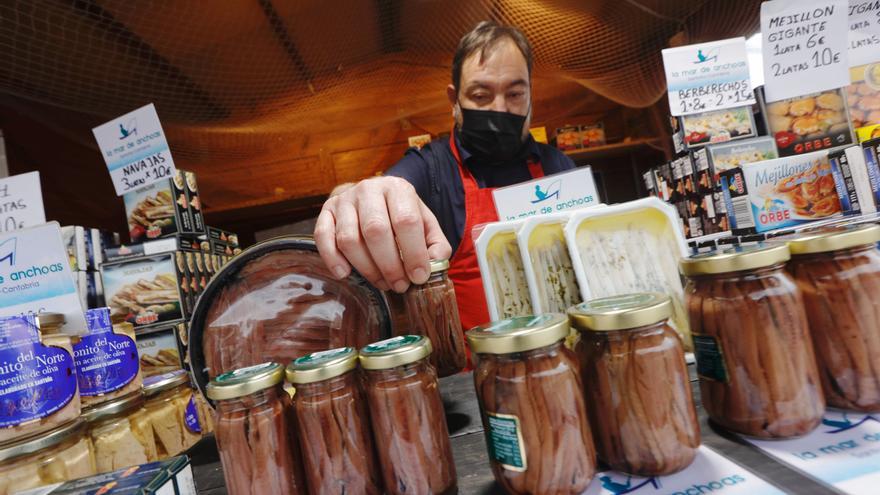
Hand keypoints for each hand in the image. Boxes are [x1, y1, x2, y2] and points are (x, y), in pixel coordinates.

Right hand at [314, 176, 451, 292]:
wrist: (373, 198)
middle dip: (389, 265)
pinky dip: (333, 259)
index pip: (406, 221)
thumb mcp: (425, 224)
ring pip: (349, 238)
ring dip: (366, 268)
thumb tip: (434, 265)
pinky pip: (323, 237)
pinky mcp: (326, 211)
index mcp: (398, 188)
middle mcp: (369, 189)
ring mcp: (344, 200)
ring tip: (381, 282)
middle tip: (399, 285)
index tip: (418, 277)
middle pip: (375, 230)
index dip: (414, 253)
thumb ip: (435, 244)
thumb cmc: (401, 215)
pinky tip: (346, 274)